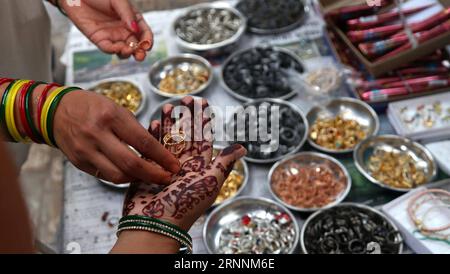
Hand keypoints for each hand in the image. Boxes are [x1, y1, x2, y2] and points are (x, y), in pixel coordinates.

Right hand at [53, 90, 179, 184]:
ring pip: (118, 176)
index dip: (162, 157)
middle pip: (131, 163)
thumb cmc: (92, 107)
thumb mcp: (115, 108)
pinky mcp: (79, 163)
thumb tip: (156, 150)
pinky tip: (131, 174)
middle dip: (153, 174)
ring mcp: (86, 151)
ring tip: (149, 175)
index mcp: (111, 116)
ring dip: (138, 179)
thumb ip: (134, 129)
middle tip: (167, 178)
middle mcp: (97, 135)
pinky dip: (122, 177)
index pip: (143, 141)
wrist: (56, 111)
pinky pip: (105, 176)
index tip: (175, 165)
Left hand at [62, 0, 152, 60]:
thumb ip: (127, 14)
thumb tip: (135, 30)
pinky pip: (108, 48)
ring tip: (127, 50)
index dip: (148, 41)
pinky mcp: (99, 39)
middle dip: (140, 52)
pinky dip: (113, 50)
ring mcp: (112, 36)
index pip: (144, 33)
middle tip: (140, 56)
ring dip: (127, 53)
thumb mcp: (118, 0)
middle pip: (136, 45)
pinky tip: (116, 48)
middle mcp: (124, 30)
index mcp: (132, 19)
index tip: (147, 45)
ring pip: (123, 50)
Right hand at [122, 97, 246, 230]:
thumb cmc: (185, 205)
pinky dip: (151, 136)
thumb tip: (242, 148)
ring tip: (167, 107)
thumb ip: (224, 163)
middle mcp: (183, 164)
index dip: (203, 120)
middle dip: (185, 116)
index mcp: (200, 167)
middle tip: (184, 99)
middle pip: (185, 135)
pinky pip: (150, 149)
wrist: (156, 225)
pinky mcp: (148, 169)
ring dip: (167, 123)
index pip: (203, 138)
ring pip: (167, 139)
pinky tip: (152, 124)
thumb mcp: (210, 182)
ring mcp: (165, 166)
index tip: (202, 103)